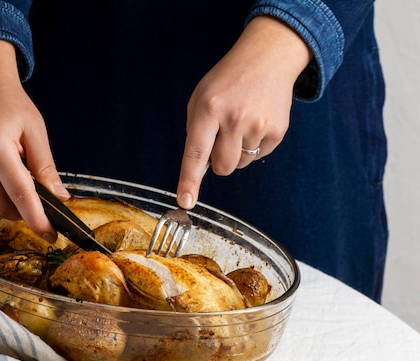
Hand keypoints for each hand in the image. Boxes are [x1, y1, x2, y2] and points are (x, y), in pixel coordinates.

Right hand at [0, 39, 68, 242]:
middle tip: (40, 204)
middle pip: (1, 207)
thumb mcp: (36, 133)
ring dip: (9, 202)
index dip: (37, 219)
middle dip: (23, 213)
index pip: (20, 195)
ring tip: (19, 178)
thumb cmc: (12, 105)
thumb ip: (46, 168)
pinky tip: (1, 172)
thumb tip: (60, 199)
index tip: (49, 235)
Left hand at [176, 16, 311, 208]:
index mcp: (208, 109)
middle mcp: (234, 118)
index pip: (195, 153)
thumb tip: (198, 168)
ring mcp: (259, 126)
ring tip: (242, 122)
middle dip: (219, 160)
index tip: (185, 201)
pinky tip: (256, 122)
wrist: (268, 58)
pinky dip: (255, 145)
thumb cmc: (227, 82)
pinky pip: (259, 156)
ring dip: (238, 151)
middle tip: (223, 136)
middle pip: (222, 168)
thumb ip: (196, 132)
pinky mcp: (277, 131)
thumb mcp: (200, 98)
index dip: (189, 180)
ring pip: (240, 164)